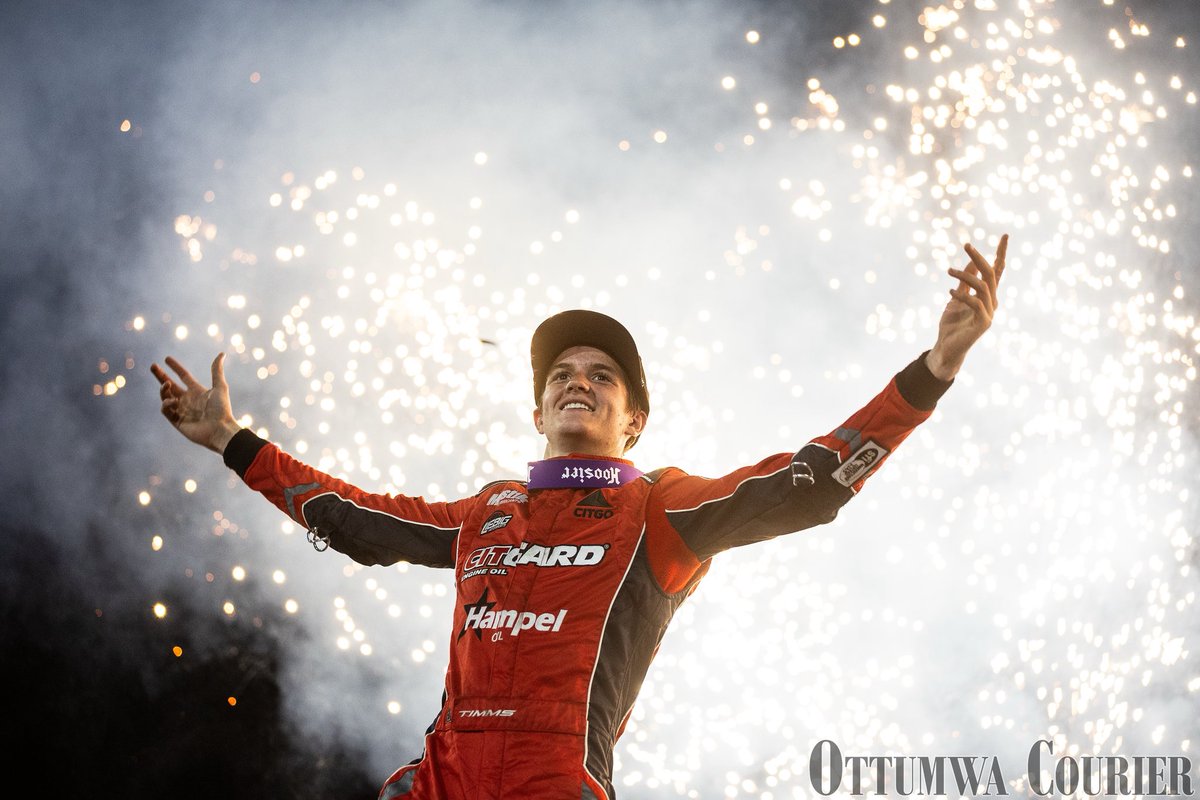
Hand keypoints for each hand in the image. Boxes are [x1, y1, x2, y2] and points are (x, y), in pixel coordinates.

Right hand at [150, 353, 240, 453]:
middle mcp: (188, 400)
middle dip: (160, 376)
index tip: (166, 359)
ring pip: (166, 397)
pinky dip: (166, 404)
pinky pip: (166, 410)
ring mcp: (182, 410)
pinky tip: (171, 400)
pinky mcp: (177, 421)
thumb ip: (216, 371)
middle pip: (170, 386)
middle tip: (152, 366)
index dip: (175, 367)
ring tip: (167, 384)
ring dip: (164, 389)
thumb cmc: (222, 409)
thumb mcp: (220, 387)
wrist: (220, 430)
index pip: (183, 376)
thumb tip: (221, 354)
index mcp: (197, 391)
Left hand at [926, 234, 1007, 380]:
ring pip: (983, 286)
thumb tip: (970, 263)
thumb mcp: (956, 298)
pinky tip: (949, 291)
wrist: (946, 348)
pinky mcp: (983, 323)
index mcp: (987, 295)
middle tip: (966, 244)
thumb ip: (964, 283)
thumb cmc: (952, 325)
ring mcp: (989, 313)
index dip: (1001, 253)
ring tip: (949, 270)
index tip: (1005, 235)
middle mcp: (992, 302)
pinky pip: (975, 303)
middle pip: (991, 274)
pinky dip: (962, 294)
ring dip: (965, 275)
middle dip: (980, 258)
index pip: (997, 271)